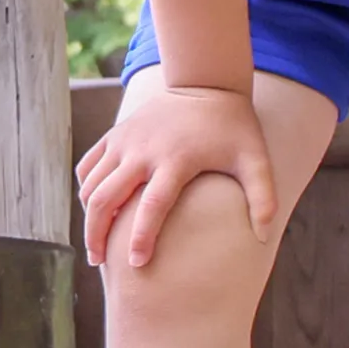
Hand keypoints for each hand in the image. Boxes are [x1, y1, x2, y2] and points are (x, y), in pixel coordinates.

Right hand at [77, 79, 276, 273]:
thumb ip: (263, 198)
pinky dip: (85, 190)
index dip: (141, 237)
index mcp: (176, 160)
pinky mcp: (114, 136)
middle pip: (105, 200)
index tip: (136, 265)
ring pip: (90, 187)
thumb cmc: (233, 128)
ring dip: (88, 218)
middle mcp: (143, 151)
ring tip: (95, 242)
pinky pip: (87, 168)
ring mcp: (124, 142)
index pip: (152, 205)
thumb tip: (262, 238)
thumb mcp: (255, 159)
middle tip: (99, 262)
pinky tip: (93, 208)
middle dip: (96, 235)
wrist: (205, 83)